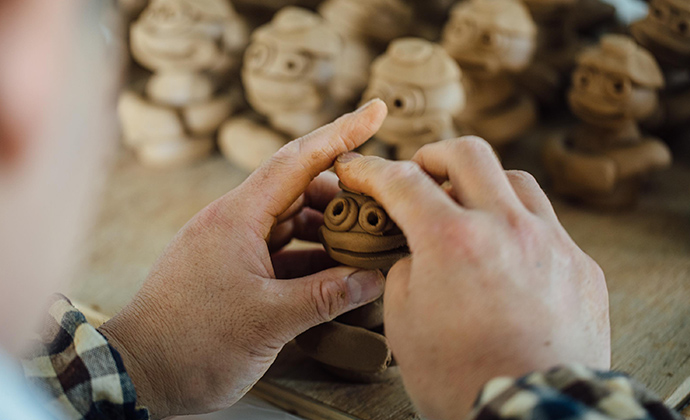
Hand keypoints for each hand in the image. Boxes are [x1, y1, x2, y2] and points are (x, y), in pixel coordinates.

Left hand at [99, 100, 387, 417]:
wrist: (138, 375)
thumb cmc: (192, 344)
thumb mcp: (269, 320)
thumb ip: (326, 296)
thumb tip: (373, 278)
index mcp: (238, 217)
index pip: (297, 160)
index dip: (340, 132)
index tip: (375, 110)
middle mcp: (234, 222)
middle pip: (299, 188)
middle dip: (342, 192)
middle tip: (381, 202)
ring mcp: (232, 246)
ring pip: (291, 221)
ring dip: (328, 228)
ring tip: (365, 240)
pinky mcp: (232, 270)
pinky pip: (280, 250)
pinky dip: (310, 256)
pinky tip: (335, 271)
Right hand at [334, 137, 610, 419]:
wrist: (531, 418)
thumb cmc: (461, 381)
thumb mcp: (404, 323)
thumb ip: (406, 269)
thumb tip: (418, 251)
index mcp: (452, 241)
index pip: (402, 182)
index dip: (372, 170)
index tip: (359, 170)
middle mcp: (507, 228)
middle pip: (468, 154)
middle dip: (432, 156)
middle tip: (418, 172)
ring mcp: (551, 243)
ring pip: (516, 181)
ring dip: (483, 185)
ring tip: (467, 208)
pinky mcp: (581, 267)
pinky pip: (548, 225)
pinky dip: (518, 226)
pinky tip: (507, 251)